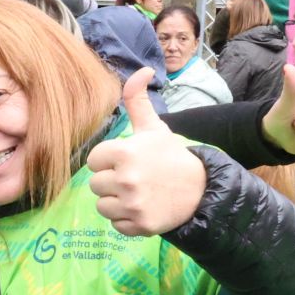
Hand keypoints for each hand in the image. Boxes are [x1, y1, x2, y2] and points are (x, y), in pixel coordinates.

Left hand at [87, 68, 207, 236]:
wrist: (201, 189)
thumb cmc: (171, 157)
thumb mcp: (154, 127)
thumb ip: (137, 100)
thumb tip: (142, 69)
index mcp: (125, 153)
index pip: (94, 161)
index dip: (108, 161)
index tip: (126, 161)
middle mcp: (126, 179)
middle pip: (95, 184)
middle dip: (111, 182)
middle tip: (135, 178)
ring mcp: (132, 205)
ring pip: (102, 205)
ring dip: (116, 202)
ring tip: (137, 193)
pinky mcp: (138, 226)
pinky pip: (115, 224)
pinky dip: (126, 219)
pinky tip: (143, 207)